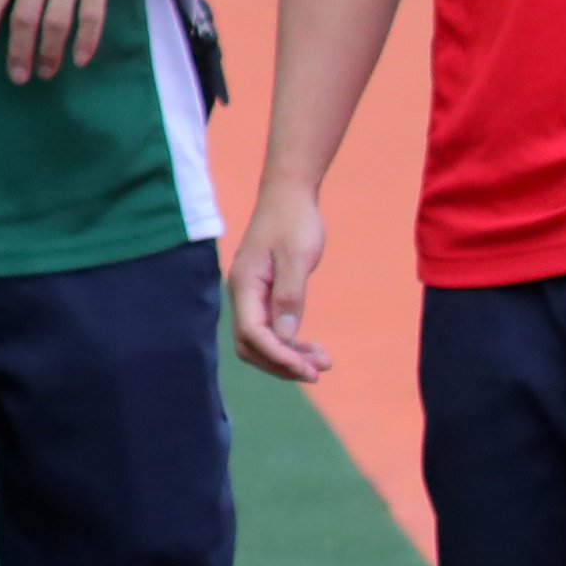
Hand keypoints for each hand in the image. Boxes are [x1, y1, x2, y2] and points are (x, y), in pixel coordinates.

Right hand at [225, 182, 330, 383]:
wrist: (289, 194)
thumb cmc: (294, 221)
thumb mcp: (296, 258)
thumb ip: (289, 297)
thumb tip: (286, 337)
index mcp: (245, 285)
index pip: (254, 334)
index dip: (280, 357)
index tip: (310, 370)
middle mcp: (243, 293)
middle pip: (252, 345)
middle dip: (282, 363)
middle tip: (319, 371)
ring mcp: (252, 294)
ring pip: (261, 340)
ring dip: (288, 356)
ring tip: (323, 362)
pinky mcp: (263, 293)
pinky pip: (270, 328)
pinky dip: (290, 342)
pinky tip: (312, 347)